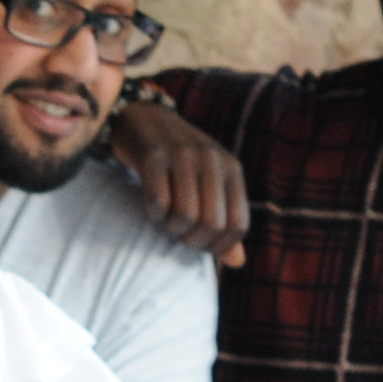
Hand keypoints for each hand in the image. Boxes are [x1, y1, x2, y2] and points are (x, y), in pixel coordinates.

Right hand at [107, 94, 245, 262]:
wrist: (144, 118)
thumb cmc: (180, 160)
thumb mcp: (210, 184)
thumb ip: (225, 220)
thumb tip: (238, 263)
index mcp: (231, 169)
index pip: (238, 225)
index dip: (219, 247)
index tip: (199, 246)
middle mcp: (212, 160)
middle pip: (211, 224)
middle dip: (192, 240)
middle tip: (178, 234)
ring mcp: (183, 156)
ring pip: (185, 216)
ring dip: (171, 228)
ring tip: (165, 219)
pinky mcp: (154, 156)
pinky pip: (159, 202)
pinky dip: (154, 214)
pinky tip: (152, 207)